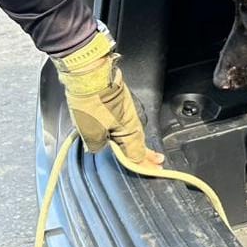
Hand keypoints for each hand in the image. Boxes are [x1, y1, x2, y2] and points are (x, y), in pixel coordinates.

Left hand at [53, 30, 164, 166]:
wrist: (91, 74)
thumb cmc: (93, 103)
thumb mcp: (90, 131)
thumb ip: (96, 145)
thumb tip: (97, 147)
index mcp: (129, 132)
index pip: (137, 155)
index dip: (144, 166)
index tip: (154, 172)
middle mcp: (132, 122)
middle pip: (139, 144)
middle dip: (147, 156)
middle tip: (156, 163)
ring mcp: (126, 112)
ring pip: (132, 133)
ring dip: (137, 145)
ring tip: (142, 153)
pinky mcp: (119, 105)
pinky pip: (126, 124)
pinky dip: (127, 133)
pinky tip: (123, 135)